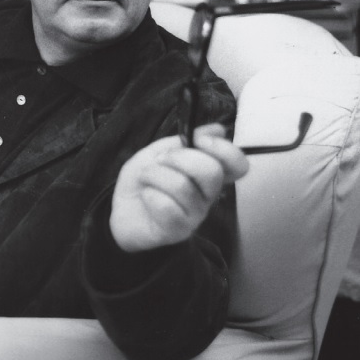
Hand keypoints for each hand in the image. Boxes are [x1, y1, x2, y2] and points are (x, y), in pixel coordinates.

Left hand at [110, 123, 248, 252]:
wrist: (122, 209)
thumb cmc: (144, 180)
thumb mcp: (159, 151)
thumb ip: (186, 140)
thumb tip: (218, 129)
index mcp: (207, 173)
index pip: (238, 164)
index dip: (223, 149)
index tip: (200, 141)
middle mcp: (208, 195)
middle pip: (212, 172)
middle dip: (179, 158)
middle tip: (161, 160)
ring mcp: (195, 215)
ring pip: (183, 186)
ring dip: (155, 175)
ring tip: (147, 179)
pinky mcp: (178, 230)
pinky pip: (167, 206)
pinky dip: (150, 195)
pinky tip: (147, 197)